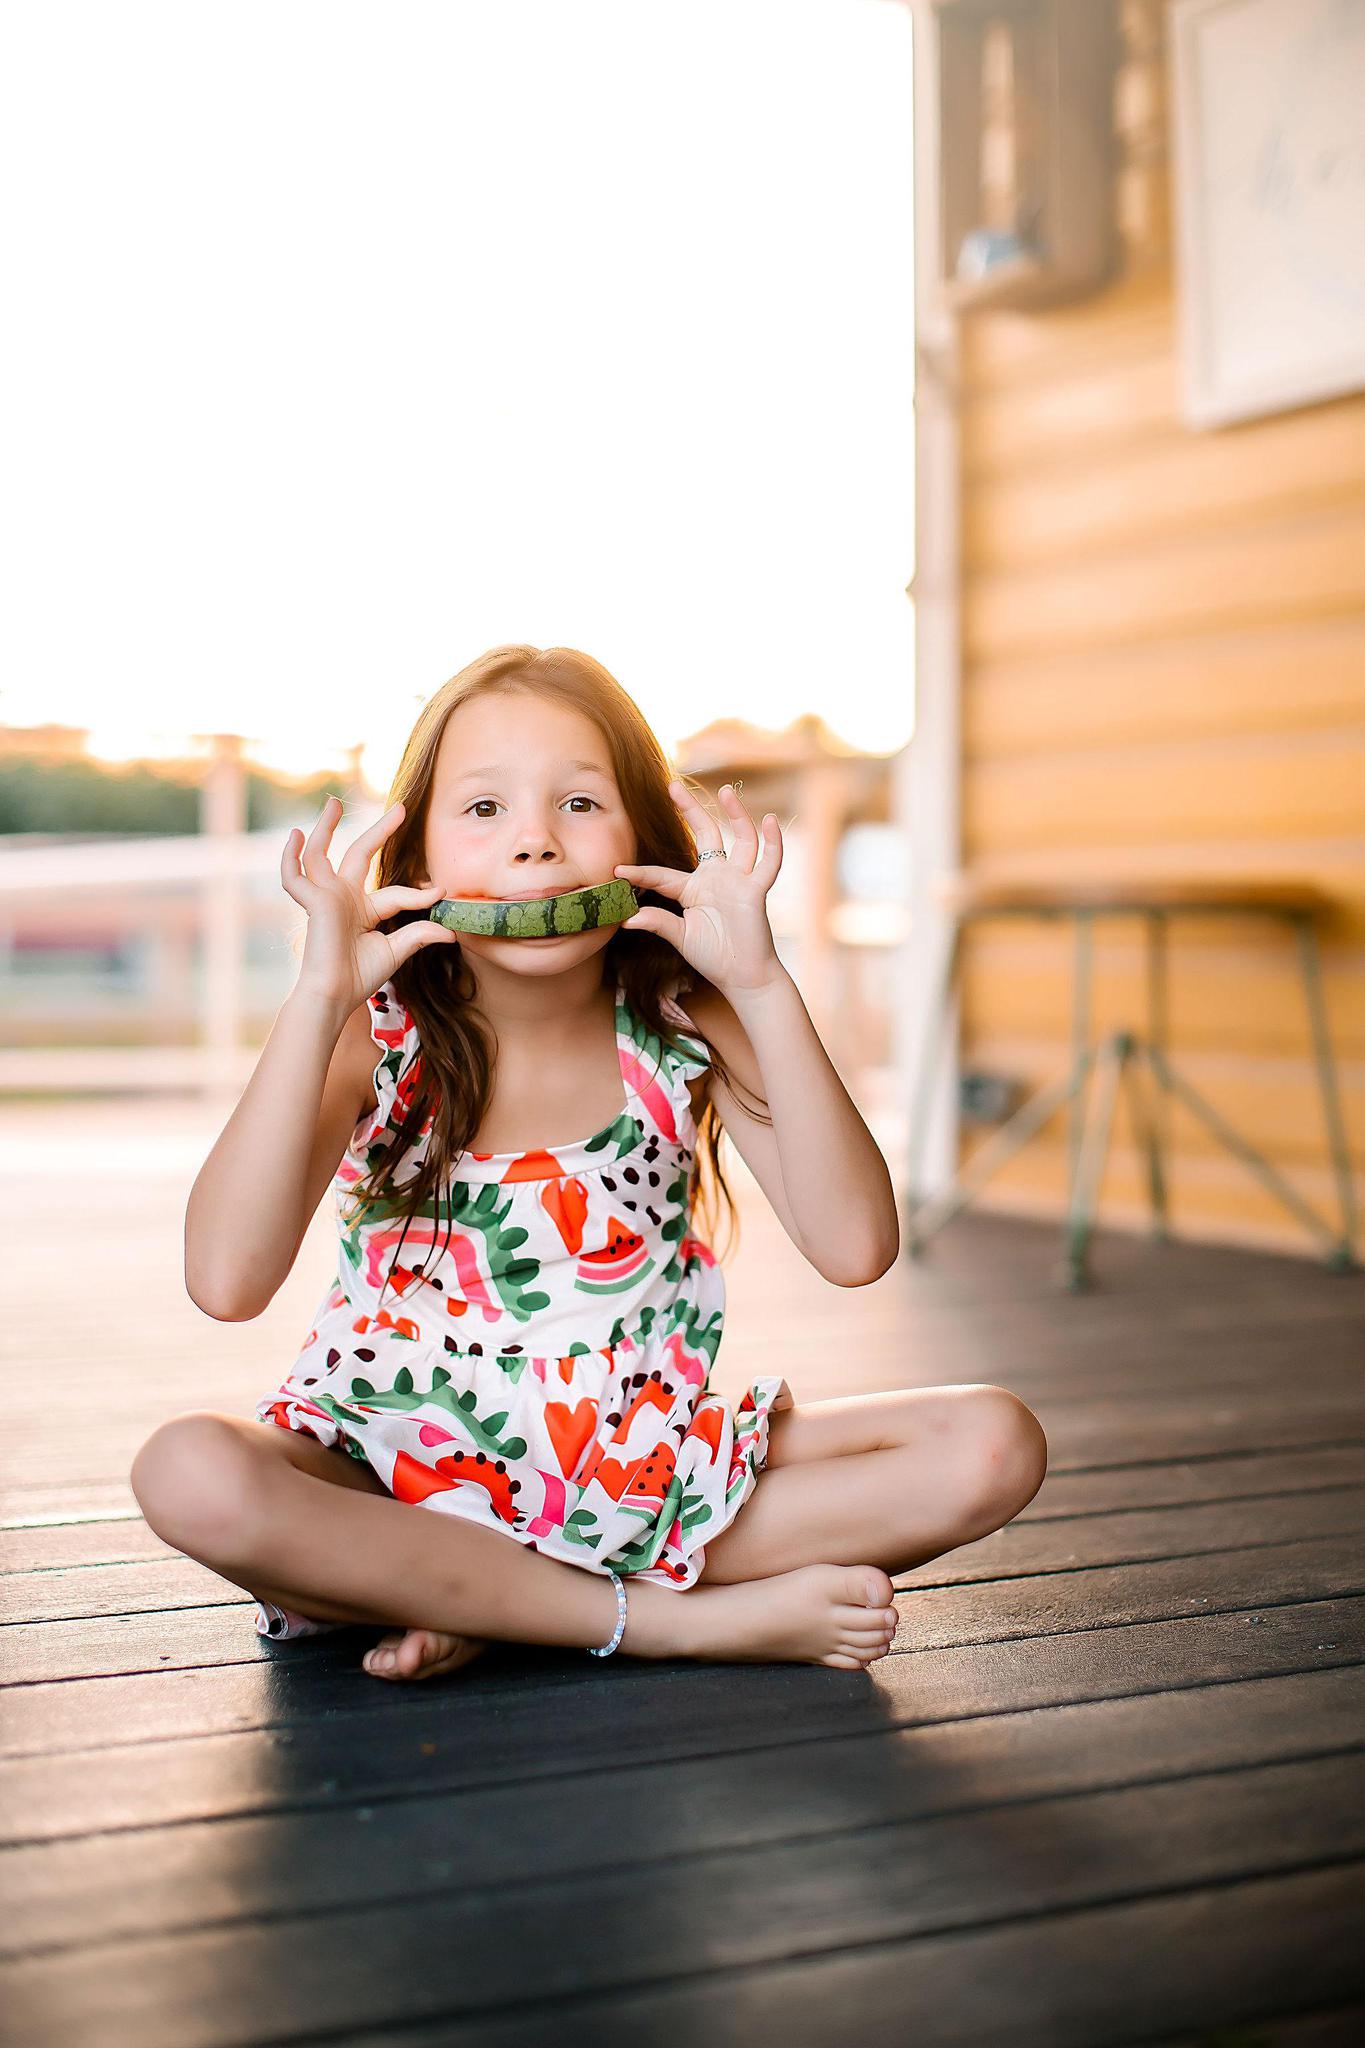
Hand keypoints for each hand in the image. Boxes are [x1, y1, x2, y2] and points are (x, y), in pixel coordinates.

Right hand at [281, 796, 457, 1007]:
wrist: (336, 995)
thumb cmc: (359, 977)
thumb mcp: (395, 951)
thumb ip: (418, 934)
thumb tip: (451, 931)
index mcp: (363, 909)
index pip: (395, 893)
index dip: (418, 893)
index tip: (440, 892)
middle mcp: (344, 897)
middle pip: (361, 854)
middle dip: (380, 830)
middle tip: (400, 808)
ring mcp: (326, 897)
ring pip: (321, 854)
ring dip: (326, 828)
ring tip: (334, 803)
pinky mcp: (313, 902)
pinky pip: (294, 876)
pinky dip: (290, 857)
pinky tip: (295, 836)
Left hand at [613, 779, 785, 997]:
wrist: (743, 976)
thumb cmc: (713, 957)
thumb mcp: (681, 938)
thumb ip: (659, 924)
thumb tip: (627, 919)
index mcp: (693, 890)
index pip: (662, 875)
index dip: (641, 873)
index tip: (618, 870)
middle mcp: (716, 878)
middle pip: (704, 834)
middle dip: (690, 809)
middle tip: (673, 785)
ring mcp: (738, 882)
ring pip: (740, 840)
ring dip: (735, 815)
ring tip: (725, 791)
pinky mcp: (756, 891)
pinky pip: (768, 864)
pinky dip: (772, 842)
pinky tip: (769, 821)